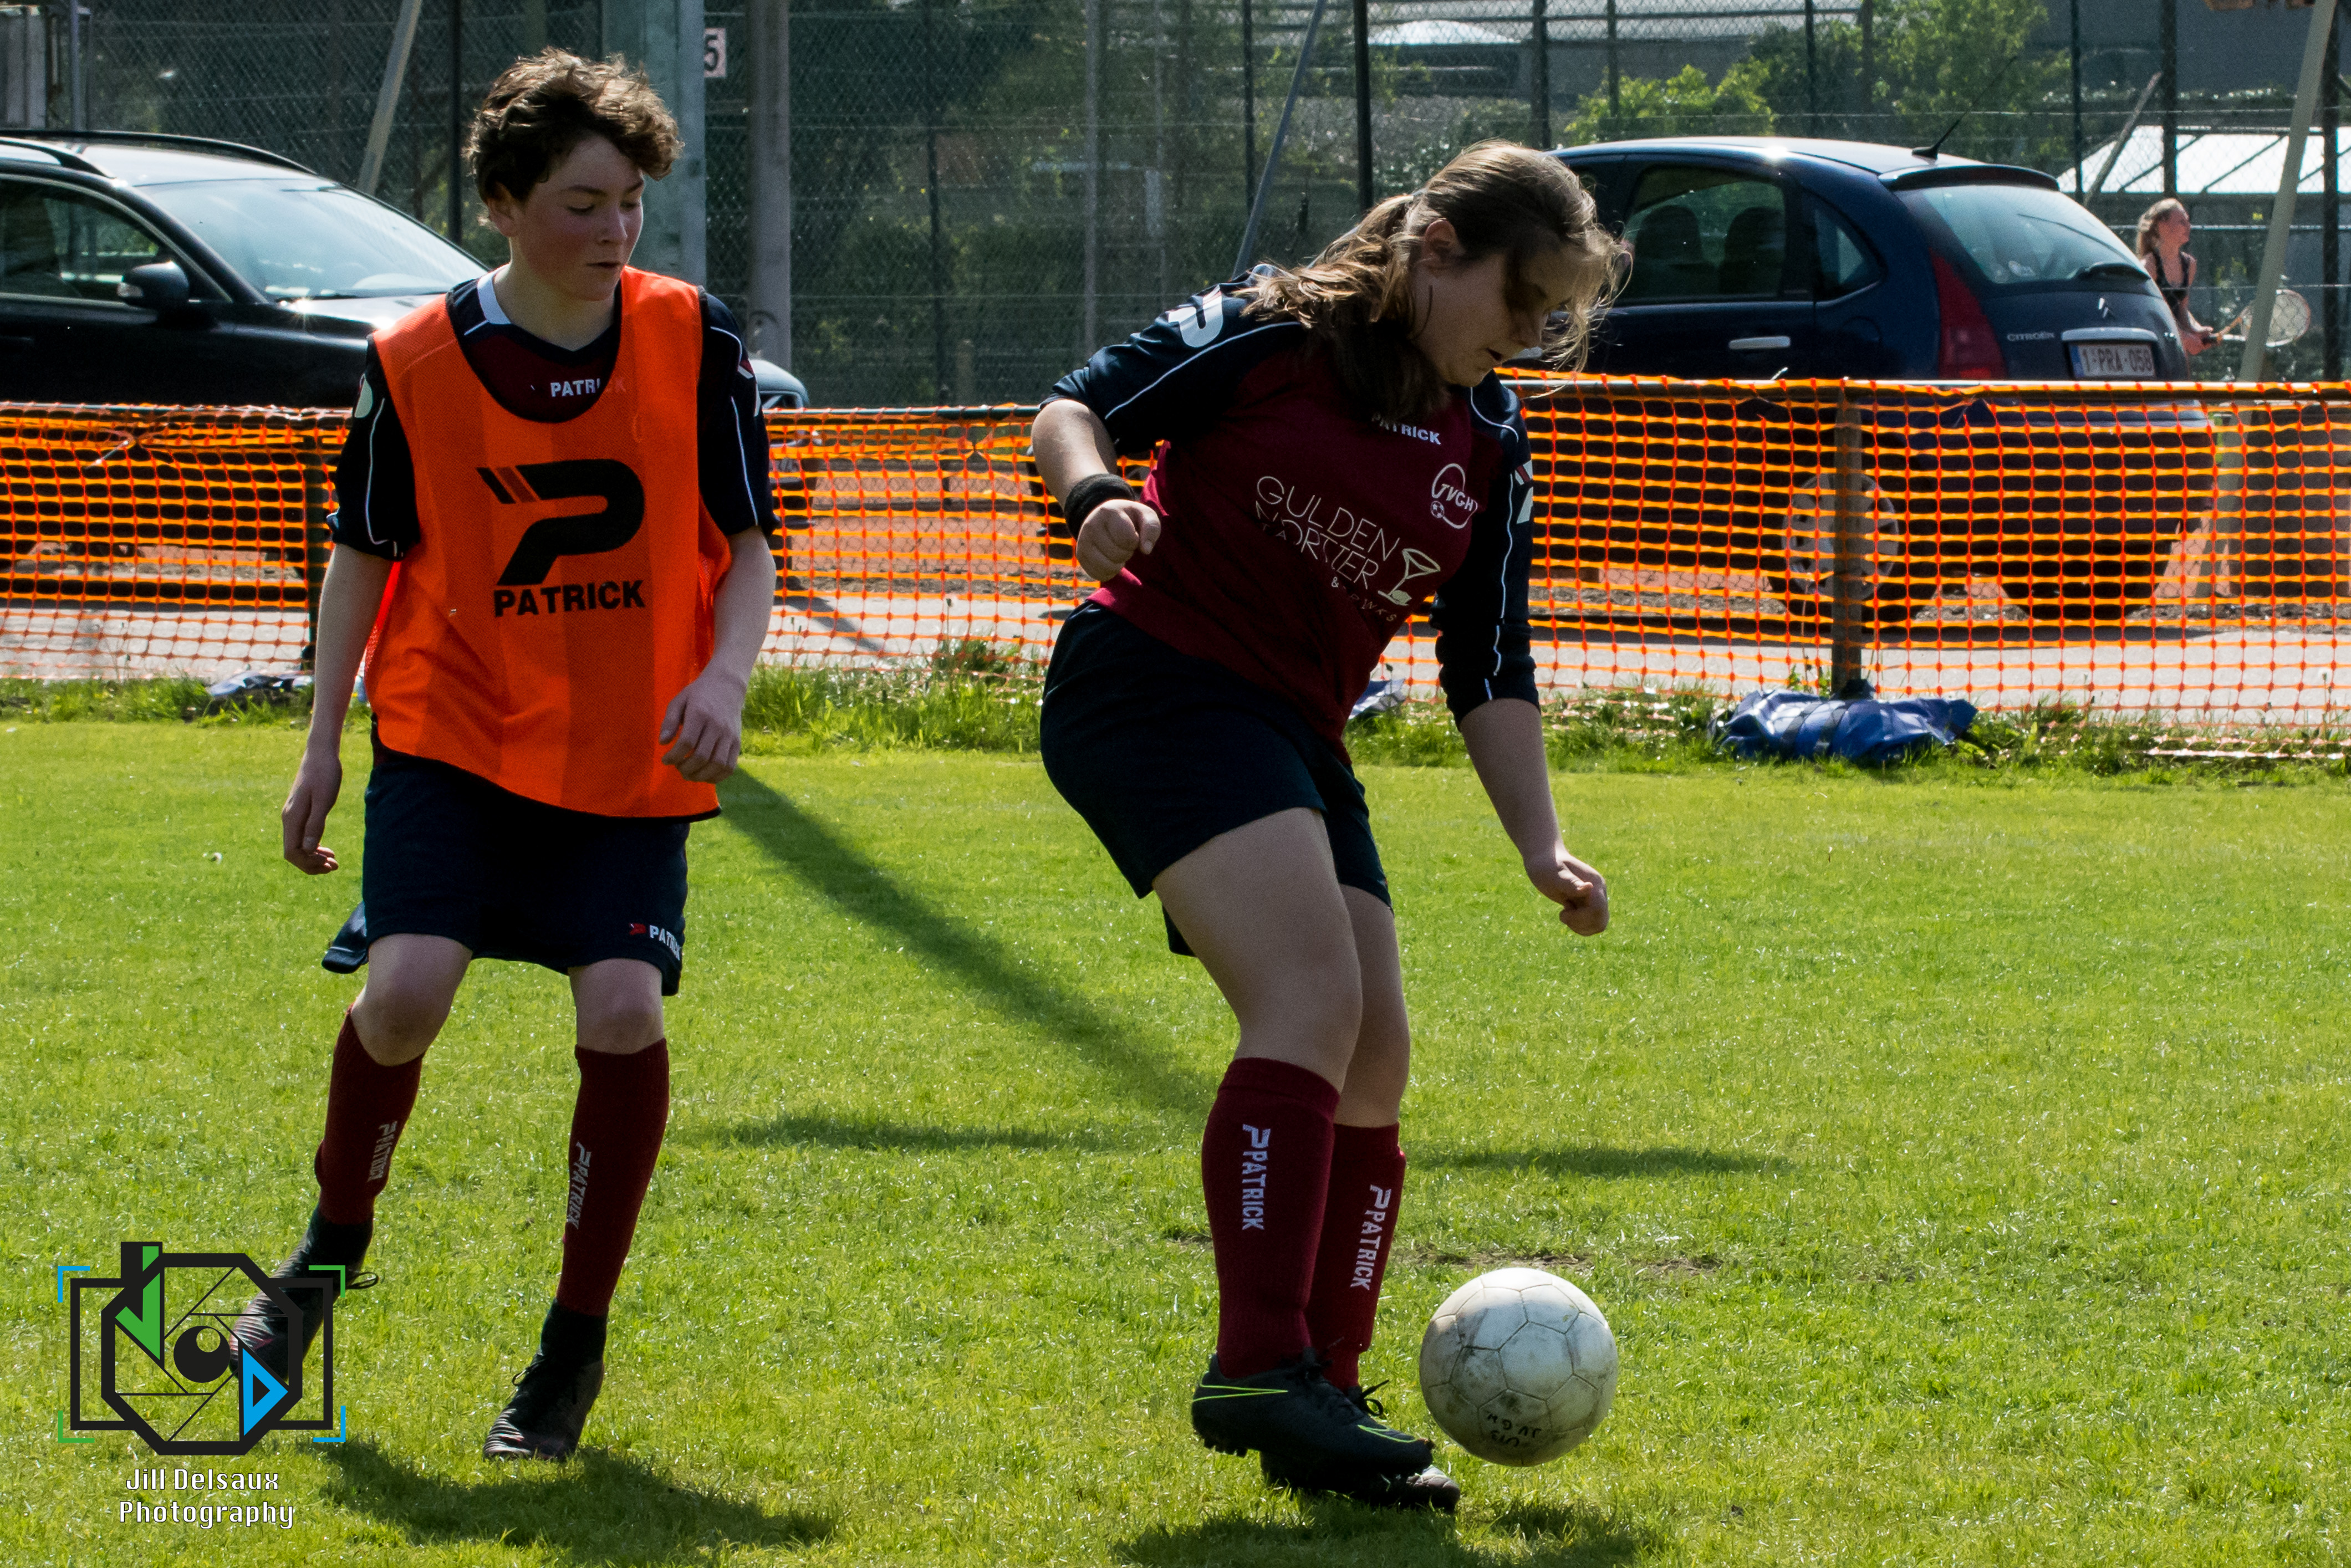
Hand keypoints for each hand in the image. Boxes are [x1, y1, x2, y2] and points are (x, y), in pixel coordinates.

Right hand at [281, 748, 343, 873]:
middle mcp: (289, 819)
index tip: (328, 863)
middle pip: (294, 852)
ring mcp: (293, 815)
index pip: (292, 852)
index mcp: (292, 818)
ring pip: (298, 845)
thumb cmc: (325, 774)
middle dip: (312, 864)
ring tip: (333, 862)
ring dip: (313, 857)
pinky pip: (302, 836)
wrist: (320, 754)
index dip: (308, 863)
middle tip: (334, 867)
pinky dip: (313, 846)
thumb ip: (315, 824)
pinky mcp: (300, 812)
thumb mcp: (324, 800)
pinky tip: (326, 850)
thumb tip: (308, 850)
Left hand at [660, 669, 747, 782]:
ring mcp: (730, 736)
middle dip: (685, 768)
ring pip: (718, 765)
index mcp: (700, 714)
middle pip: (702, 756)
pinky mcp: (738, 743)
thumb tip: (662, 743)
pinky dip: (717, 777)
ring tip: (690, 774)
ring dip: (701, 776)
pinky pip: (730, 766)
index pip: (687, 742)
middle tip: (677, 767)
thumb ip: (669, 721)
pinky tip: (705, 776)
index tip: (665, 760)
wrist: (727, 687)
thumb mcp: (679, 701)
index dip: (674, 756)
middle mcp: (717, 726)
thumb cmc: (698, 695)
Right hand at [1075, 498, 1161, 582]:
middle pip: (1118, 554)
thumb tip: (1146, 550)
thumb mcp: (1144, 515)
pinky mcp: (1081, 556)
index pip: (1127, 539)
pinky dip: (1110, 572)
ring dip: (1119, 563)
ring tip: (1117, 550)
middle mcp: (1091, 525)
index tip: (1132, 533)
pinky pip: (1099, 575)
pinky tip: (1110, 560)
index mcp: (1108, 512)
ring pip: (1108, 567)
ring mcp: (1083, 542)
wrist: (1104, 518)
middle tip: (1123, 542)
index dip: (1135, 541)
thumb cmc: (1129, 518)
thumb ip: (1151, 528)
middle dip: (1127, 552)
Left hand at [1526, 843, 1607, 935]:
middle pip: (1601, 920)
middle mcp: (1598, 892)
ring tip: (1565, 914)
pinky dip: (1579, 926)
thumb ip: (1570, 882)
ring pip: (1599, 925)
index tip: (1564, 910)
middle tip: (1563, 914)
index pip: (1598, 909)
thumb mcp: (1554, 874)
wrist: (1545, 860)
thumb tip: (1589, 888)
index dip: (1582, 917)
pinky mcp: (1587, 905)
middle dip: (1581, 924)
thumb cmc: (1546, 865)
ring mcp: (1594, 899)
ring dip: (1580, 927)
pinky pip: (1591, 924)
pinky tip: (1566, 915)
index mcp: (1594, 883)